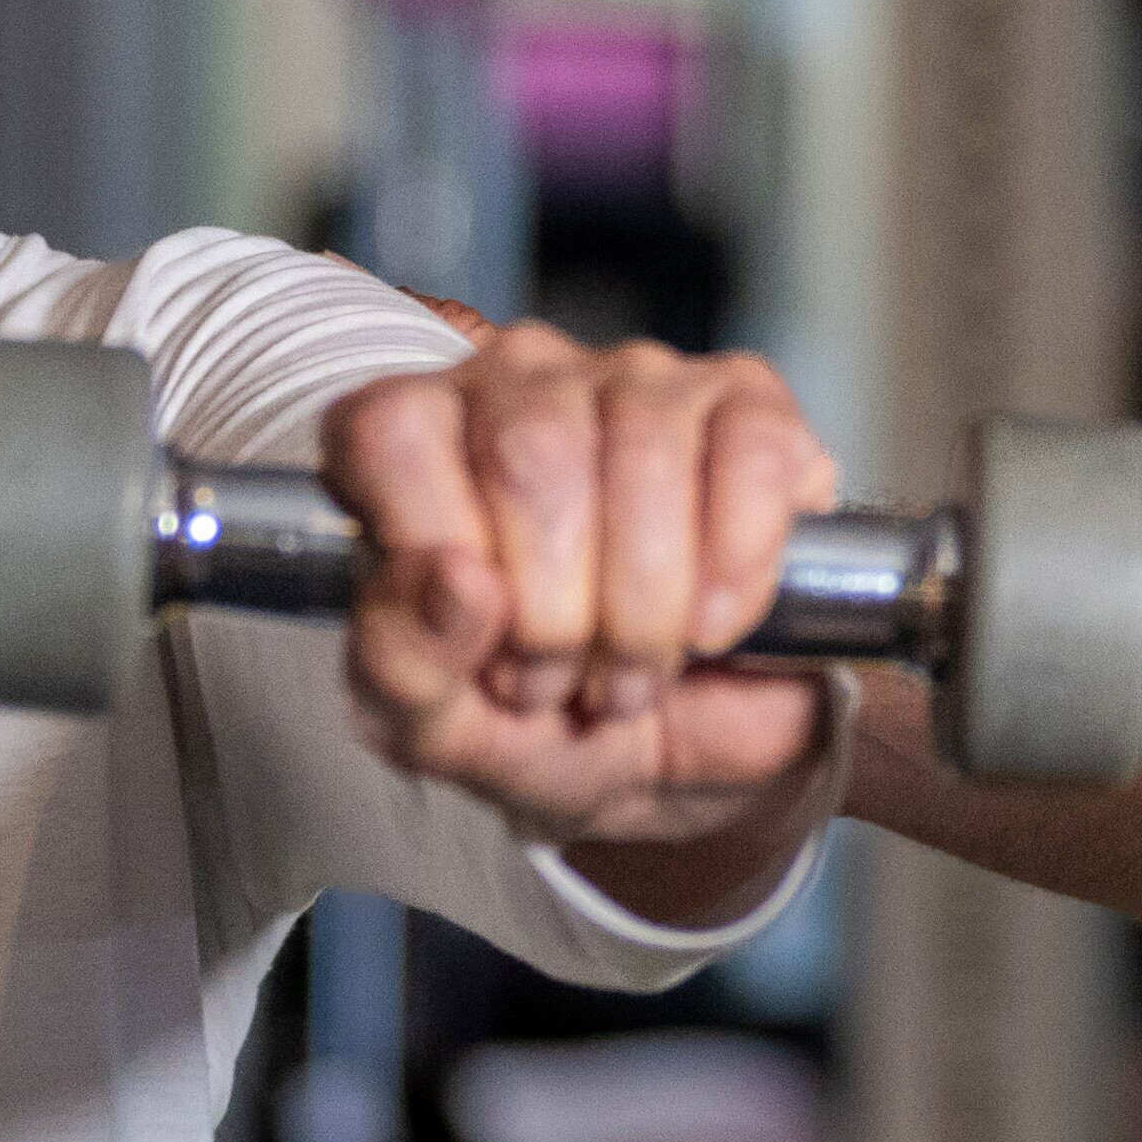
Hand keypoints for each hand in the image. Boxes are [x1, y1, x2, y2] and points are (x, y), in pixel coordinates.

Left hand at [324, 326, 857, 867]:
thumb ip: (403, 665)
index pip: (391, 430)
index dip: (437, 547)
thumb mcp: (441, 730)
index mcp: (413, 439)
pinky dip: (735, 569)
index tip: (479, 639)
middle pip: (530, 452)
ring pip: (643, 451)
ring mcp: (641, 382)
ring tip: (633, 671)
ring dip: (648, 608)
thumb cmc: (543, 720)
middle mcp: (520, 383)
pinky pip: (748, 455)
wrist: (685, 759)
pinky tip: (715, 624)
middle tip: (562, 681)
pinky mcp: (751, 406)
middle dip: (556, 610)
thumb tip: (455, 583)